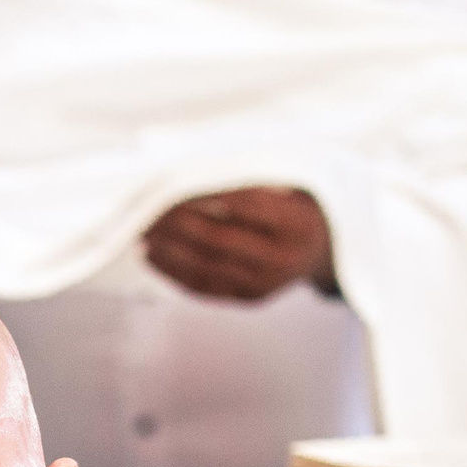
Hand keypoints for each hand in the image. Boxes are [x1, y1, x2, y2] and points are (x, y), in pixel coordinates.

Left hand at [143, 187, 336, 302]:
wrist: (326, 248)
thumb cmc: (299, 203)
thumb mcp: (290, 182)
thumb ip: (249, 177)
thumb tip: (189, 168)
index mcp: (297, 223)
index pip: (244, 204)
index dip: (206, 193)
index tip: (173, 181)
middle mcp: (283, 259)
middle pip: (219, 239)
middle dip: (176, 222)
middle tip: (147, 207)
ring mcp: (266, 283)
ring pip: (206, 266)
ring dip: (167, 249)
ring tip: (140, 230)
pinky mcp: (250, 298)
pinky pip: (204, 287)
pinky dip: (172, 272)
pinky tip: (150, 255)